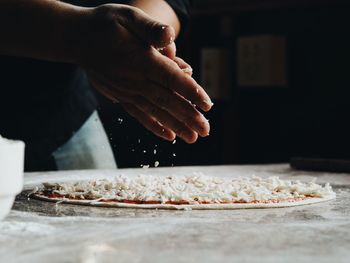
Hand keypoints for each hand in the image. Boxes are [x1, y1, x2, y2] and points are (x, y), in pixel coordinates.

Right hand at [74, 4, 211, 142]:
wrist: (77, 38)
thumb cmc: (106, 24)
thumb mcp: (129, 16)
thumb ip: (150, 29)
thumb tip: (170, 37)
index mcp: (142, 60)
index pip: (172, 79)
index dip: (191, 92)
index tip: (207, 106)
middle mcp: (135, 80)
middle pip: (167, 101)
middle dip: (188, 116)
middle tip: (205, 130)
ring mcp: (127, 91)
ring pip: (156, 111)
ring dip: (175, 126)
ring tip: (192, 138)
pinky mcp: (121, 97)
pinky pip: (140, 115)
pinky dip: (155, 126)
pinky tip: (168, 136)